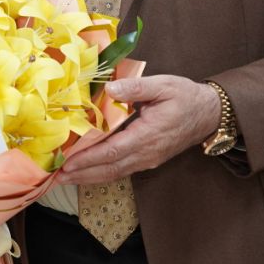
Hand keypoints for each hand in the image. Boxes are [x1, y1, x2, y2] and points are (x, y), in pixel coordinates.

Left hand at [57, 75, 219, 184]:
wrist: (209, 114)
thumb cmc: (185, 97)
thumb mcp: (163, 85)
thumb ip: (136, 87)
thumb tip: (110, 88)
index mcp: (148, 135)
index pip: (113, 151)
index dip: (88, 159)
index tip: (67, 163)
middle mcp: (146, 153)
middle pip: (109, 169)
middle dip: (81, 174)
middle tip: (55, 177)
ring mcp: (147, 160)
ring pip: (114, 173)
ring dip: (88, 177)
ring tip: (64, 178)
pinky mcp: (148, 160)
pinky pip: (121, 170)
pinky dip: (101, 173)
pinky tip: (86, 172)